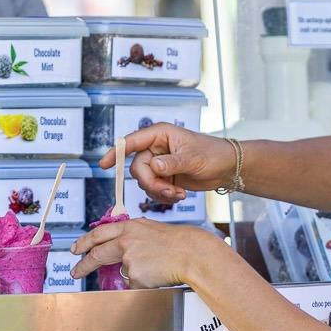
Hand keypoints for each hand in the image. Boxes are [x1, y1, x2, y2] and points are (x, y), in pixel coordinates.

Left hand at [70, 216, 213, 287]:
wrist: (192, 253)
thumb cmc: (177, 242)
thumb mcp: (150, 229)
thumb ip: (131, 235)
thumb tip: (118, 246)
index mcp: (129, 227)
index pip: (99, 234)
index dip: (85, 242)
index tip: (76, 249)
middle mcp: (126, 241)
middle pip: (97, 254)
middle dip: (84, 264)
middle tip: (76, 271)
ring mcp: (129, 259)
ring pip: (123, 271)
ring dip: (135, 273)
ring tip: (154, 268)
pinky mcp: (136, 276)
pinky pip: (135, 283)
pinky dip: (144, 281)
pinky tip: (158, 274)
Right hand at [99, 124, 232, 203]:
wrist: (226, 168)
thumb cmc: (213, 154)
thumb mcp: (193, 159)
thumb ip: (171, 163)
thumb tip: (153, 166)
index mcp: (160, 134)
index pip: (131, 142)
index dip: (115, 152)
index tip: (103, 165)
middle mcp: (155, 148)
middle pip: (137, 169)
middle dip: (151, 184)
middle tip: (169, 192)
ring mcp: (159, 163)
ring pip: (144, 182)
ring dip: (159, 192)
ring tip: (179, 195)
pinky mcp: (163, 177)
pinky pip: (153, 189)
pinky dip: (163, 196)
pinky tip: (179, 196)